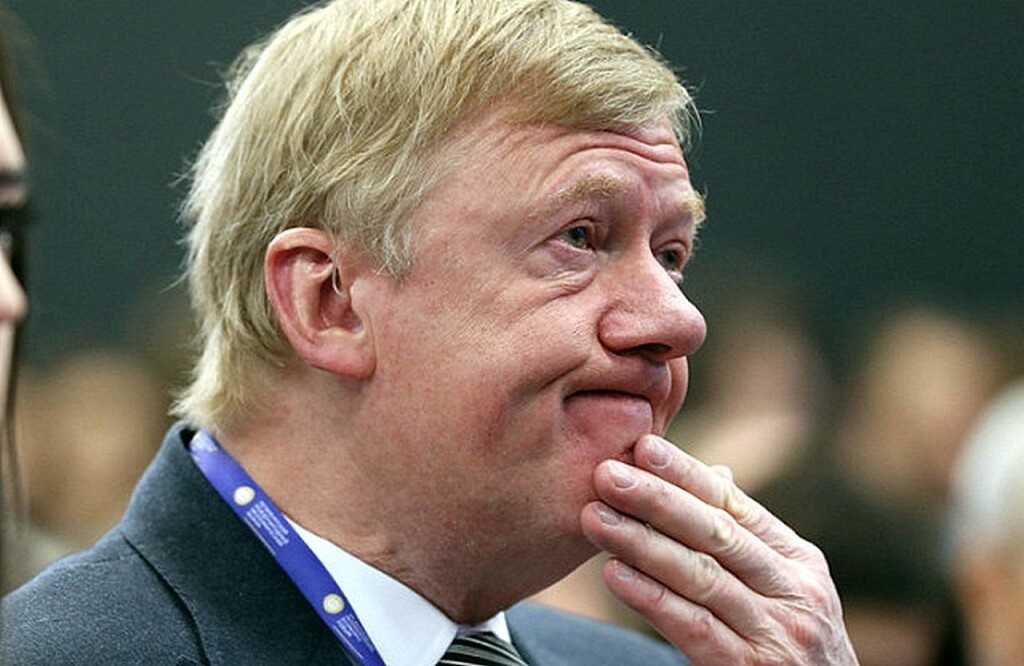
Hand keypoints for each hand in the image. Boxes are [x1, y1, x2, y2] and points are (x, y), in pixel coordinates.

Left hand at [580, 434, 858, 664]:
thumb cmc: (786, 644)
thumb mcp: (783, 588)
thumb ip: (746, 538)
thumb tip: (714, 473)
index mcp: (798, 560)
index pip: (734, 505)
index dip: (687, 474)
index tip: (643, 447)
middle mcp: (794, 591)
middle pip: (715, 534)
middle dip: (656, 499)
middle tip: (606, 473)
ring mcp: (776, 632)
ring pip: (699, 576)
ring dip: (641, 543)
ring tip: (596, 518)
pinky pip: (692, 626)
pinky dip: (650, 597)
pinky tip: (614, 574)